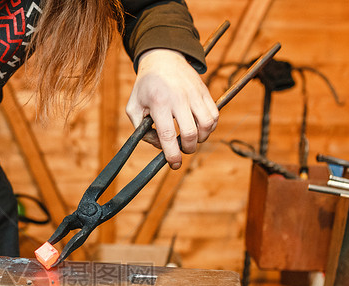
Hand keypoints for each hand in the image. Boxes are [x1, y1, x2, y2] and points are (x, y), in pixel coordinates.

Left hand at [126, 49, 218, 168]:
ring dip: (201, 138)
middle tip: (182, 148)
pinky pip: (215, 115)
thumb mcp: (133, 107)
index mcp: (159, 103)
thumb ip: (141, 130)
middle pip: (191, 133)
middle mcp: (179, 98)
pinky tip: (199, 127)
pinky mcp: (205, 92)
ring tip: (191, 136)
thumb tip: (159, 146)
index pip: (168, 135)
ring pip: (208, 125)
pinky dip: (210, 127)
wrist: (163, 58)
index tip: (174, 164)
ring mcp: (194, 94)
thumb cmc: (146, 86)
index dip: (173, 155)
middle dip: (188, 148)